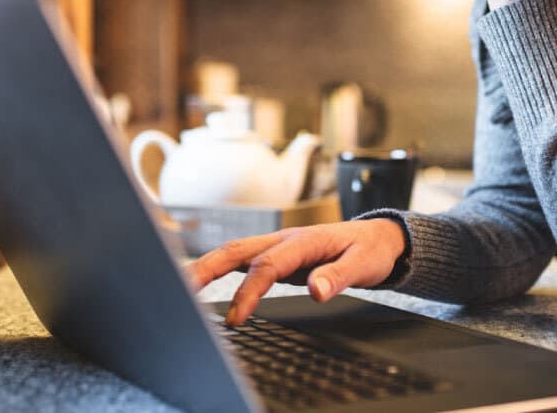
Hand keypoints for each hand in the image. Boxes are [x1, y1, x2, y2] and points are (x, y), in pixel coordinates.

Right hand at [188, 218, 406, 324]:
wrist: (377, 236)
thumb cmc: (369, 250)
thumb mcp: (363, 264)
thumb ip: (338, 276)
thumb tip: (317, 290)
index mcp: (303, 241)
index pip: (268, 266)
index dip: (249, 291)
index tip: (236, 318)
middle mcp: (284, 239)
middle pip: (236, 250)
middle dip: (206, 269)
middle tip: (181, 291)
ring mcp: (277, 245)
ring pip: (233, 252)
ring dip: (205, 267)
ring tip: (179, 288)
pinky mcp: (275, 255)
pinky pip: (241, 260)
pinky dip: (217, 269)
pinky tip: (200, 281)